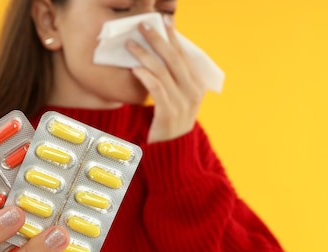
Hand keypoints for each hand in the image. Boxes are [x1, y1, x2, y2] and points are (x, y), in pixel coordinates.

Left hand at [127, 16, 205, 142]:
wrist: (173, 153)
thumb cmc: (170, 124)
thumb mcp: (178, 100)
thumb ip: (174, 82)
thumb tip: (160, 56)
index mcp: (197, 86)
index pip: (184, 56)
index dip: (174, 38)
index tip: (163, 22)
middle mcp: (193, 92)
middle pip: (173, 59)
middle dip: (157, 39)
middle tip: (143, 25)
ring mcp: (182, 103)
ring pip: (162, 71)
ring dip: (145, 55)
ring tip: (131, 44)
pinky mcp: (169, 113)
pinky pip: (157, 89)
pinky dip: (145, 76)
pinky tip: (135, 68)